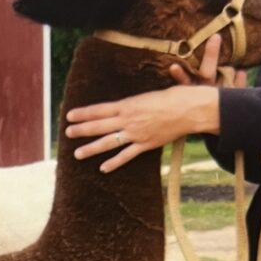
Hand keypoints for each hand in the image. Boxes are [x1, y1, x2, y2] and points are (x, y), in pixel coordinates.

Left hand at [65, 34, 243, 171]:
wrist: (193, 108)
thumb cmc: (177, 95)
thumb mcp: (154, 92)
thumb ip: (140, 99)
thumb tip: (133, 97)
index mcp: (130, 104)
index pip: (101, 109)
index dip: (84, 113)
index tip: (70, 115)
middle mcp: (129, 119)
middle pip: (100, 126)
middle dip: (82, 130)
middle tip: (67, 133)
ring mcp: (137, 133)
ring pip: (109, 143)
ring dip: (91, 149)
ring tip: (77, 154)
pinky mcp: (146, 144)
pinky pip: (127, 156)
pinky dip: (115, 163)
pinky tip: (103, 169)